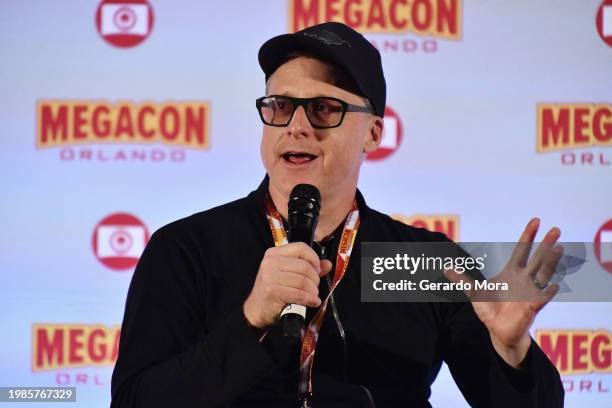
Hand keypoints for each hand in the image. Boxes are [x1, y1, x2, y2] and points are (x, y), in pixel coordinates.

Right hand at [243, 242, 332, 329]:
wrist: (256, 310)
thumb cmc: (274, 291)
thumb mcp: (289, 275)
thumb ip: (309, 268)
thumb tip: (327, 264)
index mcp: (274, 253)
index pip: (301, 247)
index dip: (314, 258)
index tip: (318, 270)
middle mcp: (270, 262)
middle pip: (304, 266)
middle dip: (315, 278)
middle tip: (315, 287)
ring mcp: (270, 276)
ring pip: (303, 280)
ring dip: (313, 291)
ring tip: (313, 296)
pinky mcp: (272, 291)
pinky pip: (299, 293)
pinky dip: (310, 299)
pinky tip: (313, 302)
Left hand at [444, 218, 562, 367]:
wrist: (498, 331)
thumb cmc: (490, 310)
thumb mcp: (473, 292)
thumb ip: (461, 279)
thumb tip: (445, 268)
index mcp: (512, 273)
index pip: (522, 250)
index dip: (528, 235)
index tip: (536, 220)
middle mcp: (524, 280)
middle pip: (537, 258)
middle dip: (546, 245)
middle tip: (556, 229)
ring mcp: (530, 293)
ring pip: (543, 275)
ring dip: (551, 263)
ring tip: (559, 248)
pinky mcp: (531, 308)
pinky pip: (541, 300)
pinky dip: (547, 293)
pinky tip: (553, 286)